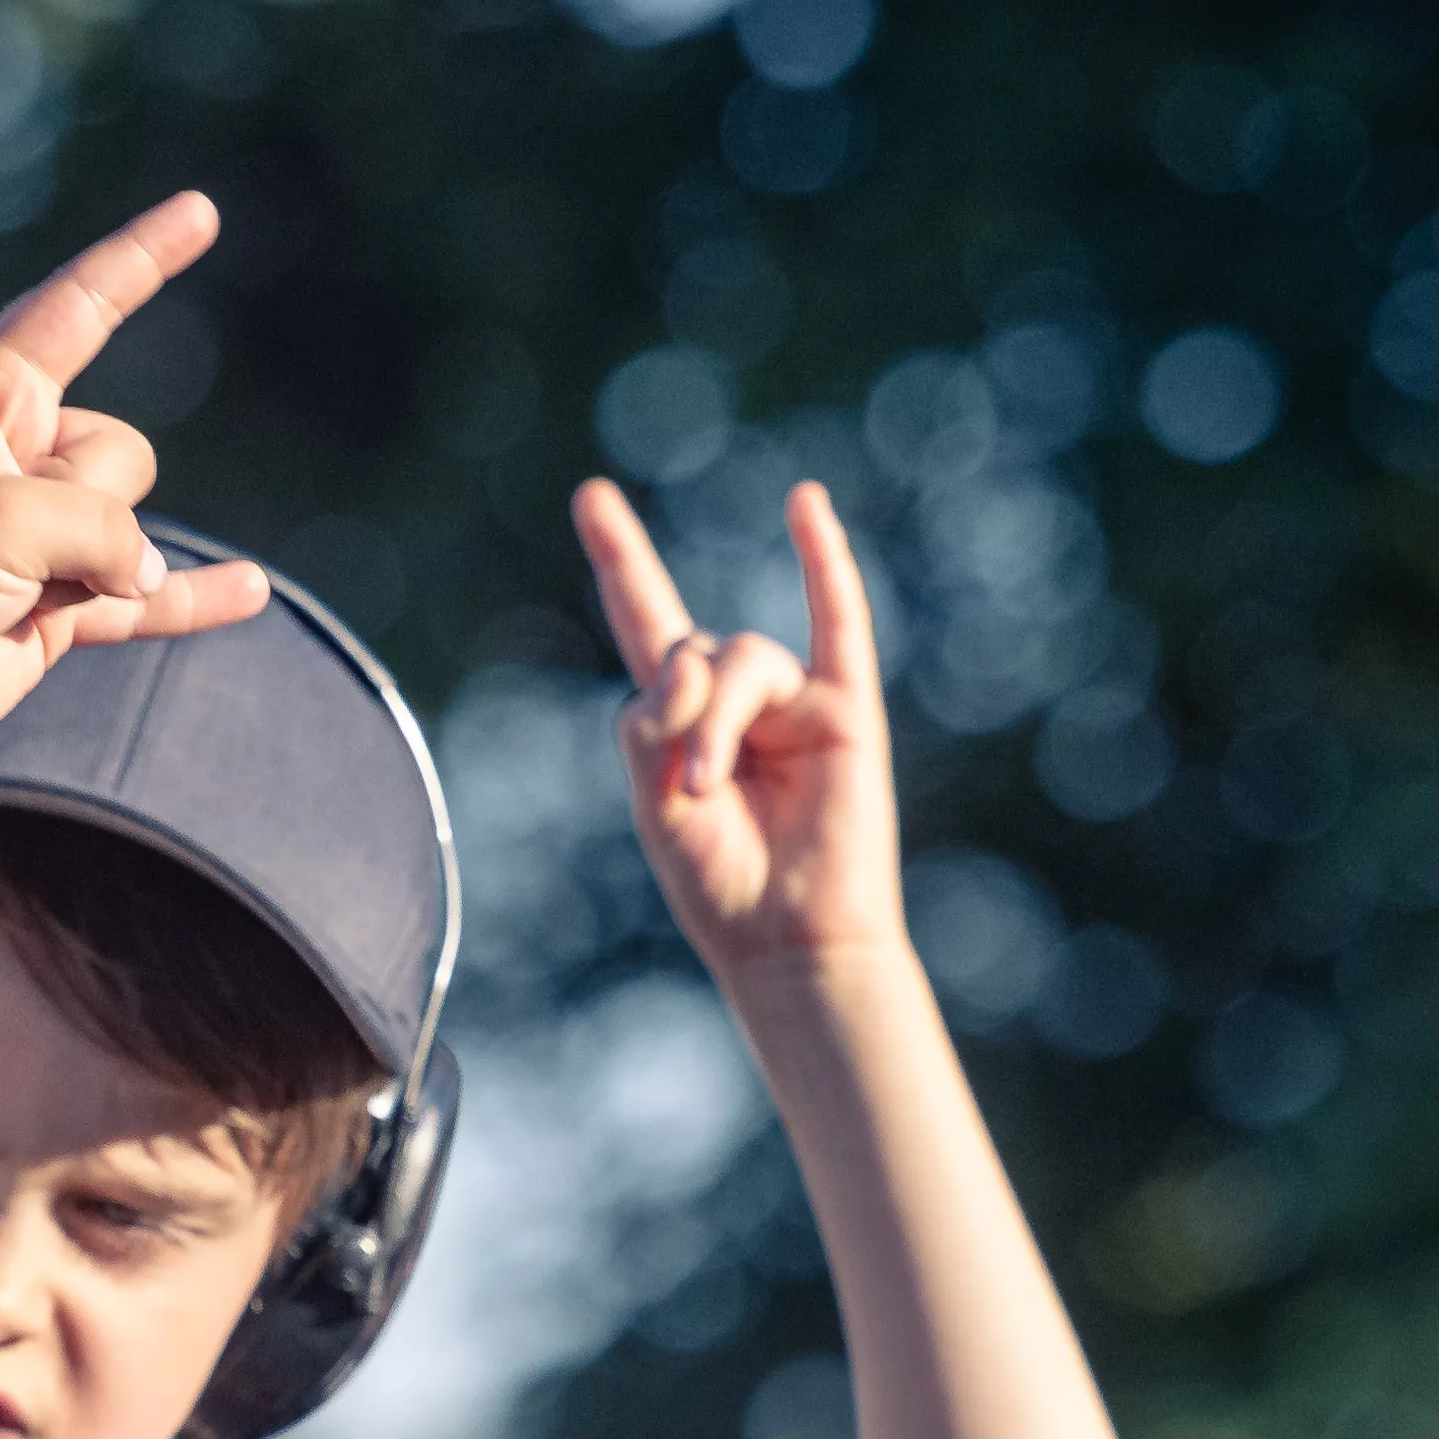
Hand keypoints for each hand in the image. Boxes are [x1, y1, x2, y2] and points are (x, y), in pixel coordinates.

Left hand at [0, 194, 263, 779]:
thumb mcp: (4, 520)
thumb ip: (99, 528)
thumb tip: (143, 572)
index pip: (77, 309)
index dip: (140, 260)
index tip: (199, 212)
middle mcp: (19, 453)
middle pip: (119, 451)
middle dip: (90, 502)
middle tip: (1, 544)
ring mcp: (42, 529)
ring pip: (129, 523)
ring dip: (98, 568)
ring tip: (13, 596)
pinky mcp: (55, 600)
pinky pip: (146, 593)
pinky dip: (190, 594)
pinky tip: (249, 589)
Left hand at [572, 476, 904, 977]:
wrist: (788, 943)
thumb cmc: (721, 885)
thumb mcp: (654, 805)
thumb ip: (652, 725)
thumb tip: (692, 664)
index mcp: (679, 717)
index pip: (646, 618)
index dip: (622, 560)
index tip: (592, 496)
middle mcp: (736, 696)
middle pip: (687, 651)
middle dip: (674, 711)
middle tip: (684, 787)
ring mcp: (793, 700)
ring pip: (740, 658)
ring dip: (714, 721)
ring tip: (708, 787)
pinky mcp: (845, 712)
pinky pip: (839, 623)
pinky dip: (823, 563)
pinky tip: (804, 504)